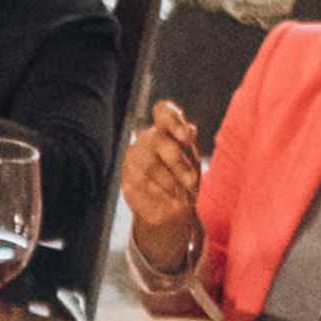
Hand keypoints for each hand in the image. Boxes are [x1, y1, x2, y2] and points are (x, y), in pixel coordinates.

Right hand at [119, 101, 205, 271]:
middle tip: (192, 181)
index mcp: (166, 130)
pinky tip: (168, 199)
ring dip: (171, 182)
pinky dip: (160, 196)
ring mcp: (133, 161)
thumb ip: (188, 146)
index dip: (172, 119)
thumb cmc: (185, 179)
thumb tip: (190, 129)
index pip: (164, 111)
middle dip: (177, 162)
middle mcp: (147, 141)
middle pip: (157, 140)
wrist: (173, 209)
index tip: (186, 136)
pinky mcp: (127, 181)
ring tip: (182, 193)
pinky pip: (142, 185)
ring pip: (149, 165)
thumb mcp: (193, 161)